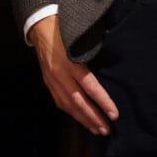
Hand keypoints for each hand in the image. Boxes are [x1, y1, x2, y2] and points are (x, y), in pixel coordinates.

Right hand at [29, 14, 118, 134]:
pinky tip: (81, 119)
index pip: (90, 87)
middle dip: (93, 118)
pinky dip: (72, 113)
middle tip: (107, 130)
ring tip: (97, 130)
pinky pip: (60, 102)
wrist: (40, 26)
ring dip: (83, 120)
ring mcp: (52, 81)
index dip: (103, 102)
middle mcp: (60, 75)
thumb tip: (116, 51)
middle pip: (79, 102)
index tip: (114, 114)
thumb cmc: (66, 28)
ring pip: (68, 106)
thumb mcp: (82, 35)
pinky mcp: (48, 83)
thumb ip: (96, 47)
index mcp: (71, 62)